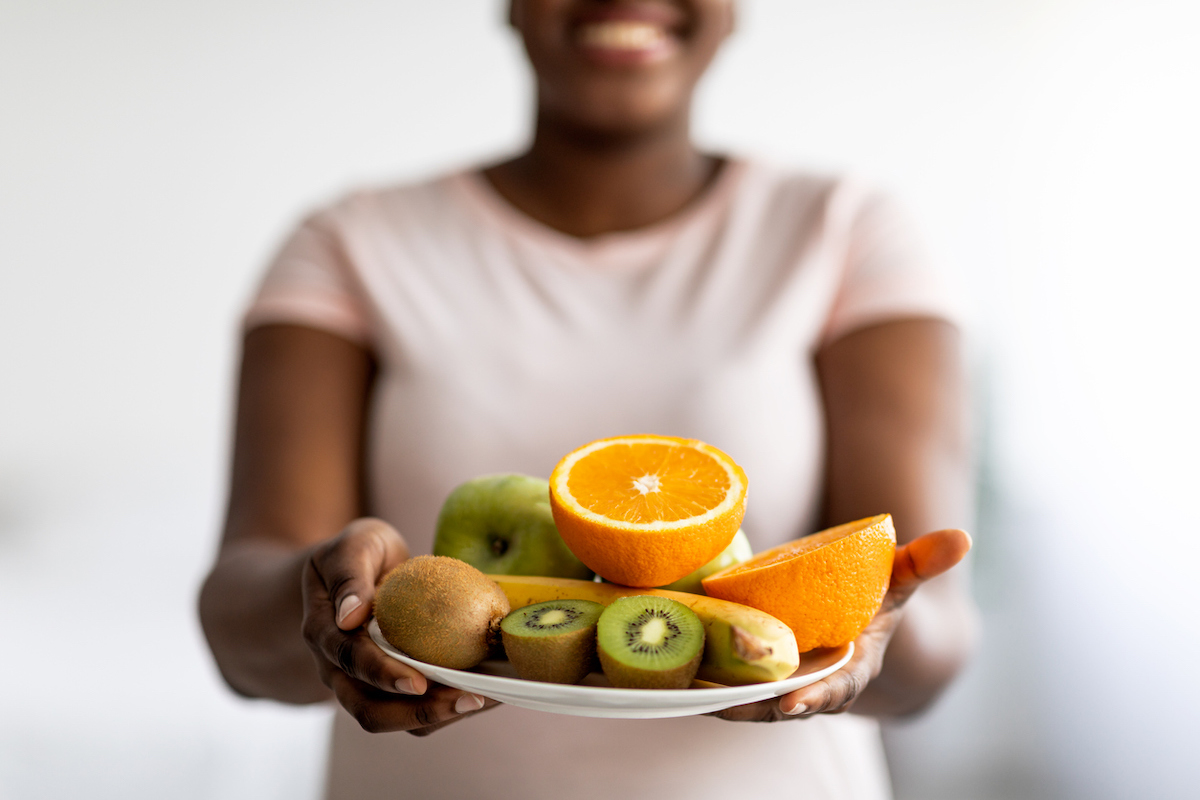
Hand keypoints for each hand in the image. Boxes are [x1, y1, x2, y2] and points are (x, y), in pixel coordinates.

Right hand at [301, 518, 499, 735]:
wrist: (359, 570)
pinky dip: (449, 704)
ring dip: (439, 715)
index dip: (382, 675)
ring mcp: (365, 683)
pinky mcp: (393, 686)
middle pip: (369, 709)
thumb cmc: (360, 553)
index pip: (350, 661)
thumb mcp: (353, 547)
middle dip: (418, 712)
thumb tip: (350, 616)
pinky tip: (485, 691)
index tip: (418, 682)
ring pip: (396, 717)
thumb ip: (349, 575)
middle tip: (467, 699)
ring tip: (483, 699)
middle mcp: (339, 669)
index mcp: (324, 632)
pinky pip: (418, 706)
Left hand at [710, 528, 971, 721]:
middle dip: (758, 708)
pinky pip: (731, 681)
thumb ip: (922, 562)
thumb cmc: (876, 596)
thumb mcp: (897, 579)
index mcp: (852, 668)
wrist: (851, 612)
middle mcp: (815, 683)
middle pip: (784, 704)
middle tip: (729, 706)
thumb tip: (962, 538)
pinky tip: (678, 673)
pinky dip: (708, 681)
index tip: (793, 704)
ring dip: (724, 700)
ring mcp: (783, 682)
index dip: (815, 698)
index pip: (836, 690)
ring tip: (695, 695)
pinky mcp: (757, 673)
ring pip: (752, 699)